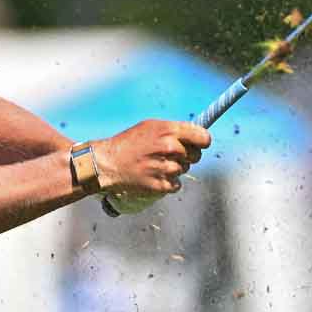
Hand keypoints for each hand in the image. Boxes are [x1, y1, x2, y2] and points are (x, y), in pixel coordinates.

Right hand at [92, 120, 209, 198]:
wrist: (107, 164)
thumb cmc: (129, 143)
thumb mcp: (150, 127)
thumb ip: (174, 130)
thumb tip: (198, 135)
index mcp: (169, 131)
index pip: (204, 138)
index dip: (202, 141)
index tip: (197, 144)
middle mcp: (170, 148)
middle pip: (196, 156)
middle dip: (187, 156)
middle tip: (168, 155)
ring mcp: (166, 168)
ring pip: (184, 170)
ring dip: (174, 169)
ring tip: (155, 164)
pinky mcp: (161, 185)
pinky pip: (176, 184)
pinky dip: (168, 182)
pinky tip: (153, 175)